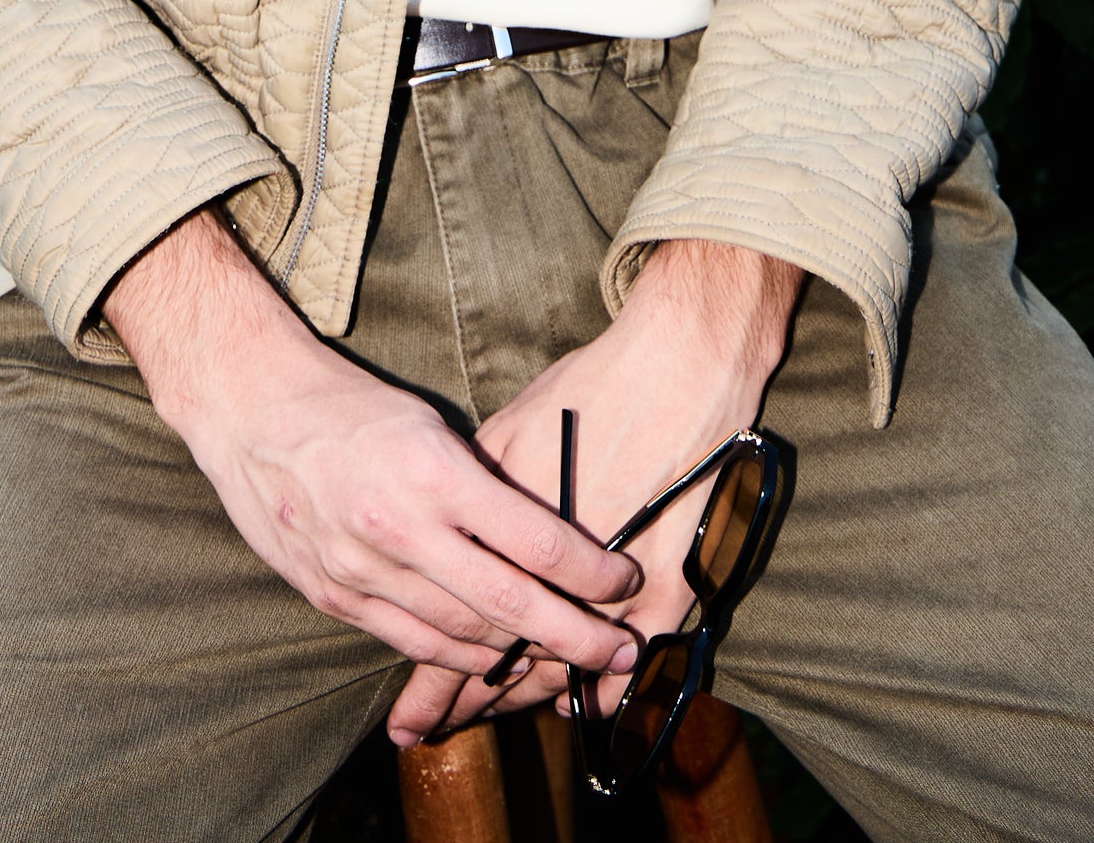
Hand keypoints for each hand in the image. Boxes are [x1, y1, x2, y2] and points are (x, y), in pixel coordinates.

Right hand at [107, 206, 643, 689]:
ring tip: (567, 655)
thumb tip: (547, 530)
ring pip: (464, 637)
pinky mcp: (338, 598)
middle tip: (622, 651)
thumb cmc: (354, 407)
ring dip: (522, 652)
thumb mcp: (431, 425)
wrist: (254, 412)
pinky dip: (462, 656)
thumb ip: (483, 482)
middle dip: (576, 636)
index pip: (535, 542)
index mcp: (435, 474)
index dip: (591, 573)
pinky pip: (414, 643)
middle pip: (510, 605)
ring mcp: (365, 572)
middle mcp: (402, 531)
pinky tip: (495, 655)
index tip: (626, 583)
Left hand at [385, 238, 801, 741]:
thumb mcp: (513, 431)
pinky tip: (580, 702)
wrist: (684, 363)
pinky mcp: (673, 589)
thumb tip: (441, 527)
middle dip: (463, 698)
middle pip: (504, 655)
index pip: (460, 620)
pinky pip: (632, 666)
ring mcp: (620, 589)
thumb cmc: (593, 388)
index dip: (432, 673)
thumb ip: (474, 491)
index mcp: (501, 526)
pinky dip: (603, 690)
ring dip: (530, 697)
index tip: (409, 710)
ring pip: (564, 669)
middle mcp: (557, 571)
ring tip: (495, 719)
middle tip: (429, 730)